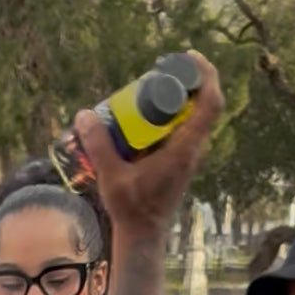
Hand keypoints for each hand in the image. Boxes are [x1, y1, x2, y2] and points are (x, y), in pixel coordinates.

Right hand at [72, 53, 223, 239]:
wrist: (142, 237)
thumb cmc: (132, 210)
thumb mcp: (112, 177)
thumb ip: (98, 146)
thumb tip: (84, 115)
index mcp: (185, 149)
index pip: (210, 103)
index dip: (205, 74)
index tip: (187, 58)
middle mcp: (192, 150)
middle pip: (200, 104)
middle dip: (184, 82)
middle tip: (157, 72)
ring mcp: (188, 157)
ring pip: (191, 117)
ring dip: (176, 99)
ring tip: (150, 91)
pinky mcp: (180, 162)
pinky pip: (181, 130)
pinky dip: (169, 116)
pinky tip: (146, 117)